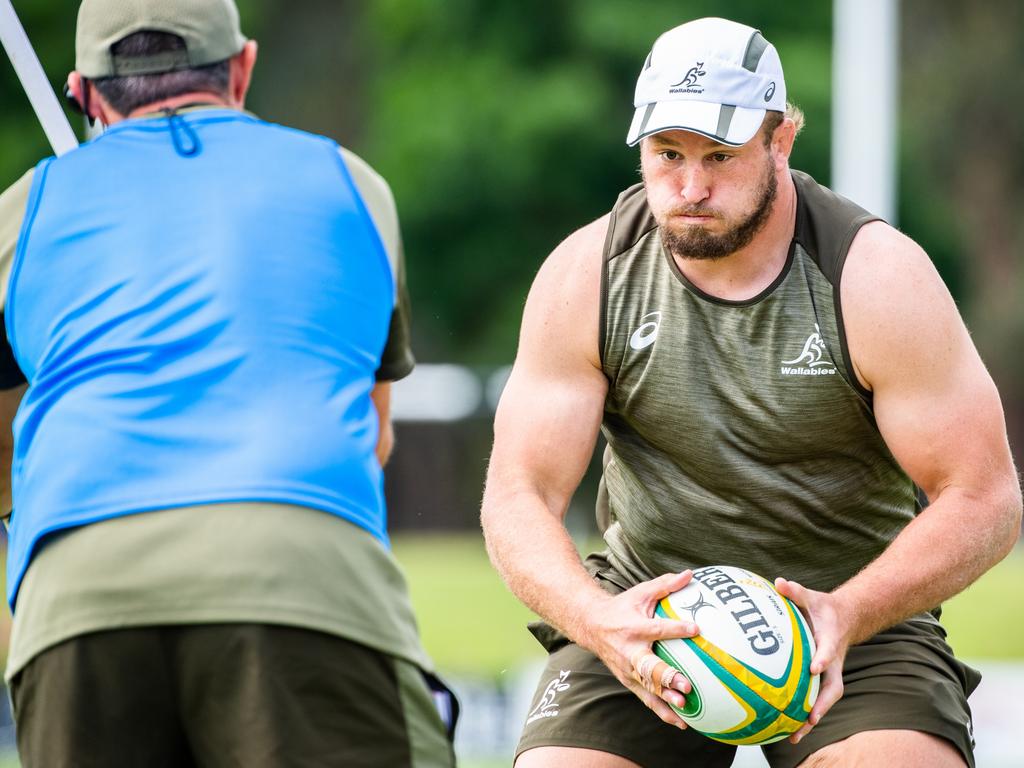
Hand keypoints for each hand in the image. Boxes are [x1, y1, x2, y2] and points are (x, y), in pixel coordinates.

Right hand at [575, 570, 699, 727]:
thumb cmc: (622, 608)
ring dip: (666, 700)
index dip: (676, 629)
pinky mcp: (629, 681)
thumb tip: (690, 574)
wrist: (591, 626)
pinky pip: (647, 700)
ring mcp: (629, 669)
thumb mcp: (641, 592)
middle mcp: (631, 651)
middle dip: (667, 677)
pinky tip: (684, 723)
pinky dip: (663, 711)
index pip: (657, 629)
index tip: (696, 629)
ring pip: (648, 688)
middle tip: (686, 685)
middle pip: (649, 667)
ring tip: (686, 710)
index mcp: (635, 628)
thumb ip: (665, 585)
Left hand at [774, 577, 854, 743]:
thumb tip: (779, 582)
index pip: (829, 650)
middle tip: (808, 719)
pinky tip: (784, 729)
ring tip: (794, 737)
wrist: (844, 618)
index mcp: (831, 640)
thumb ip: (795, 591)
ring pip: (824, 700)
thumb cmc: (822, 608)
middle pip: (831, 688)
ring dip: (811, 719)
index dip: (823, 658)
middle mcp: (832, 662)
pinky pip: (812, 699)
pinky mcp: (821, 680)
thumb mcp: (810, 596)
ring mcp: (828, 674)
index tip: (814, 667)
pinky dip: (802, 714)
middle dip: (821, 704)